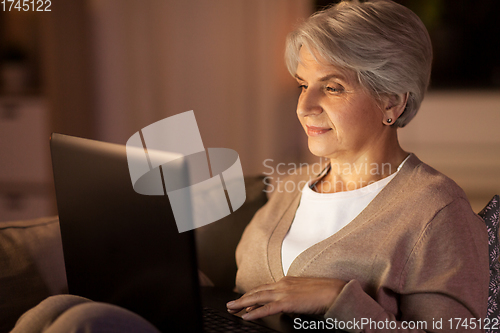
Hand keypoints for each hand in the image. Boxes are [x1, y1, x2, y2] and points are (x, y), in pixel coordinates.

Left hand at [226, 276, 345, 319]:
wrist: (335, 292)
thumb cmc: (324, 292)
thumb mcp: (303, 292)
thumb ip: (292, 296)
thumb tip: (285, 305)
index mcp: (286, 281)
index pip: (264, 288)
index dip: (251, 295)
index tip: (242, 301)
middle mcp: (282, 284)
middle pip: (257, 291)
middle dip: (242, 298)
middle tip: (230, 305)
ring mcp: (283, 292)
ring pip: (257, 298)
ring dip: (242, 303)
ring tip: (232, 309)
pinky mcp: (287, 302)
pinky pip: (266, 308)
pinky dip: (254, 312)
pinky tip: (246, 315)